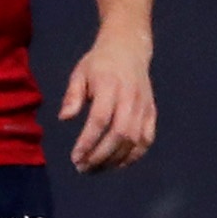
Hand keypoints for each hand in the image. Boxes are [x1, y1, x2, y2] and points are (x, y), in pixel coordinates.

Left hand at [61, 25, 156, 171]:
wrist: (129, 49)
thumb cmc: (99, 63)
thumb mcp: (80, 73)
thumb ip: (72, 96)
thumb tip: (65, 118)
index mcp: (110, 85)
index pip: (100, 119)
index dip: (88, 141)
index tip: (75, 157)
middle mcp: (130, 97)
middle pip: (119, 134)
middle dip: (100, 156)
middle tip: (83, 167)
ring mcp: (143, 106)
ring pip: (133, 141)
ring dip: (115, 159)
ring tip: (96, 168)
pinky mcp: (151, 113)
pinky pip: (146, 140)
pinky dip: (133, 156)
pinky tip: (117, 164)